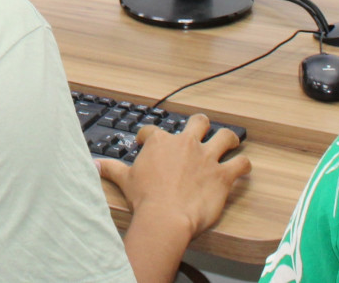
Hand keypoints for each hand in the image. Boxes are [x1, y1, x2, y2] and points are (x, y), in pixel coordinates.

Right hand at [99, 115, 250, 239]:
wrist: (166, 217)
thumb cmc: (146, 199)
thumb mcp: (125, 180)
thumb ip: (110, 168)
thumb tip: (94, 164)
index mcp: (161, 143)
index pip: (153, 131)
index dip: (148, 137)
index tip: (146, 143)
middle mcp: (186, 144)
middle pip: (198, 122)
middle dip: (200, 125)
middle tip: (199, 131)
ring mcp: (206, 158)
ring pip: (225, 137)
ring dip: (229, 138)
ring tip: (230, 141)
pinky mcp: (223, 175)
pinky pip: (241, 163)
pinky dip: (244, 165)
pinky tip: (243, 167)